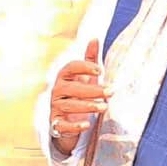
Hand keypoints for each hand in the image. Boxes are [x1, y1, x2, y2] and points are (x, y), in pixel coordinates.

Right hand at [49, 40, 109, 154]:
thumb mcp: (86, 78)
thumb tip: (94, 39)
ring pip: (69, 106)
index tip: (100, 70)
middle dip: (92, 90)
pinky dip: (75, 126)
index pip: (70, 68)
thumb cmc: (78, 95)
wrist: (67, 122)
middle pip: (72, 88)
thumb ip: (90, 60)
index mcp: (65, 78)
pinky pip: (63, 125)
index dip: (84, 67)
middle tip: (110, 92)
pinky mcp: (57, 125)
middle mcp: (58, 91)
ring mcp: (56, 108)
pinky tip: (87, 124)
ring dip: (87, 106)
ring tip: (104, 107)